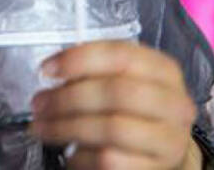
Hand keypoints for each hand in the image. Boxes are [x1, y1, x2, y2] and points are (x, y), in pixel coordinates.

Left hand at [31, 41, 202, 169]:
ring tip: (42, 128)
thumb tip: (53, 72)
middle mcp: (175, 104)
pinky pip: (111, 161)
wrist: (165, 152)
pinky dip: (82, 156)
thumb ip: (92, 71)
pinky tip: (70, 152)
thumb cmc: (134, 109)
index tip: (46, 69)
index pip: (121, 55)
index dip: (79, 59)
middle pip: (116, 93)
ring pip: (112, 129)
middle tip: (39, 104)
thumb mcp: (121, 80)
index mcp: (164, 70)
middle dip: (68, 97)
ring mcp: (169, 140)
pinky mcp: (157, 169)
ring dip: (67, 127)